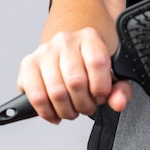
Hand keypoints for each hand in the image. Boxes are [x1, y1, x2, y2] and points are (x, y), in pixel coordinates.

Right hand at [17, 26, 132, 123]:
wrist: (72, 43)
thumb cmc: (92, 60)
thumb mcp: (113, 69)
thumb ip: (121, 88)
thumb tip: (118, 102)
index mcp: (89, 37)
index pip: (97, 64)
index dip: (101, 88)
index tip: (101, 95)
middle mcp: (65, 40)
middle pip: (76, 82)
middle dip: (84, 104)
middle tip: (88, 106)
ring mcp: (45, 51)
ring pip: (55, 92)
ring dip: (67, 110)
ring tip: (73, 109)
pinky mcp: (28, 64)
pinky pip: (35, 96)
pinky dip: (46, 112)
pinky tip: (55, 113)